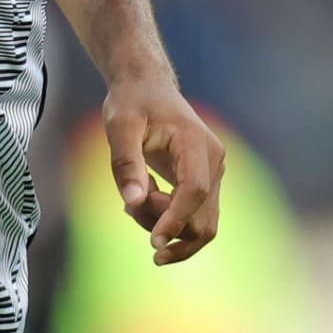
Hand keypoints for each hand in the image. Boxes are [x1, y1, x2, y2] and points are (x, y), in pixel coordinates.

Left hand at [103, 78, 224, 264]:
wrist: (147, 88)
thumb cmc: (132, 103)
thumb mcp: (119, 126)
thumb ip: (126, 163)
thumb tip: (132, 202)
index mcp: (196, 144)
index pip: (194, 191)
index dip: (175, 219)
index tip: (153, 244)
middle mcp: (213, 161)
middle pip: (201, 216)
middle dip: (164, 224)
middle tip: (127, 206)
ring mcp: (213, 174)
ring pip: (200, 223)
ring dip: (164, 225)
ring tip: (132, 201)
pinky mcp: (206, 182)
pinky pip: (194, 216)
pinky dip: (167, 219)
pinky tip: (141, 201)